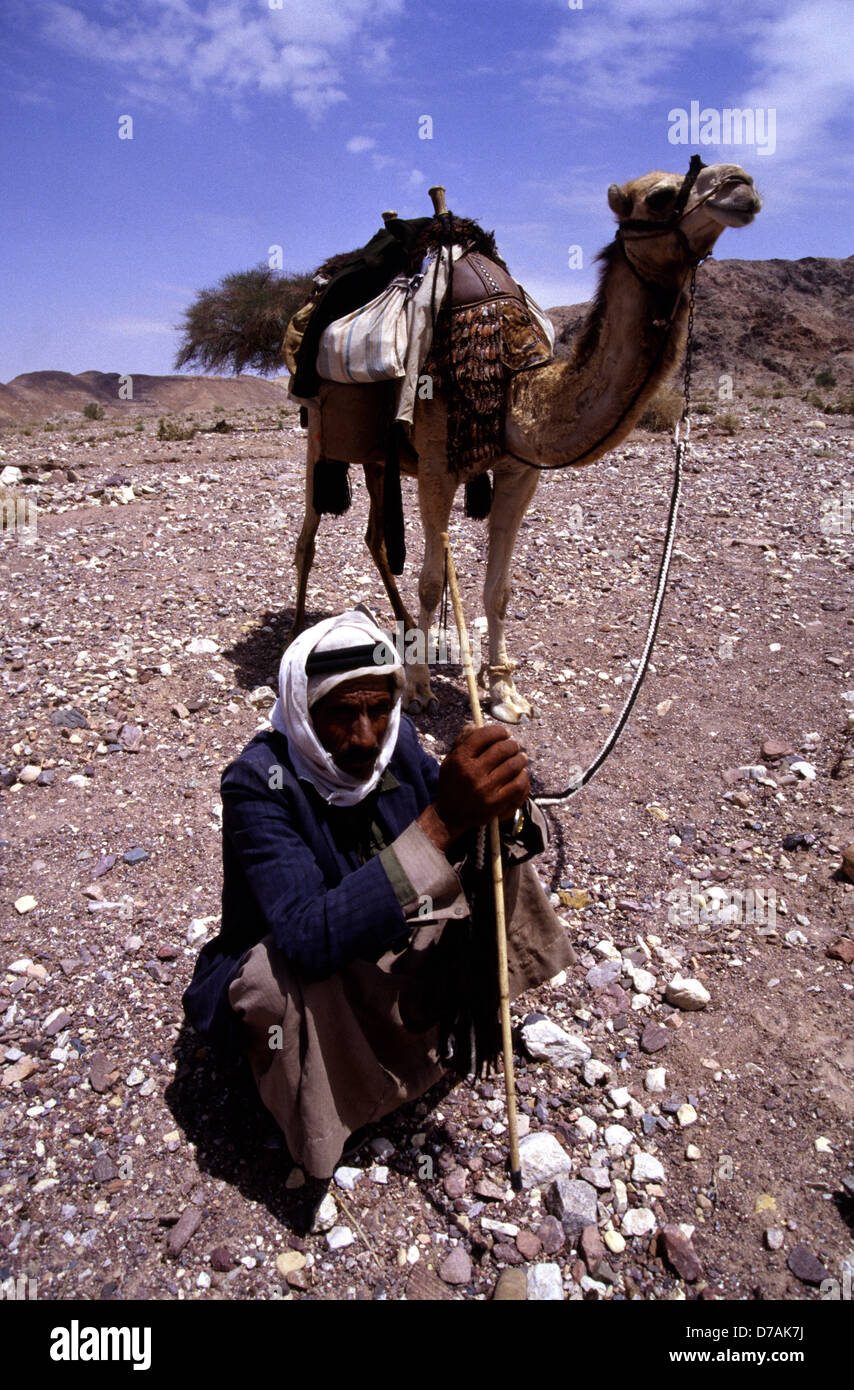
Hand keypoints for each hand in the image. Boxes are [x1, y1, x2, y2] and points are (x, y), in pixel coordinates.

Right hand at [433, 724, 529, 840]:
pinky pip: (518, 785)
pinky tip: (521, 774)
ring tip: (520, 758)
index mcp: (460, 759)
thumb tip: (476, 725)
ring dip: (520, 759)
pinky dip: (523, 777)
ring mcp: (485, 789)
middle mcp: (472, 773)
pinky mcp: (496, 803)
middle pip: (502, 749)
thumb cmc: (451, 785)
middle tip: (514, 746)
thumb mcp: (450, 761)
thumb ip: (461, 741)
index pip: (484, 736)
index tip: (504, 733)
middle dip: (512, 745)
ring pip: (513, 765)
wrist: (449, 816)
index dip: (498, 731)